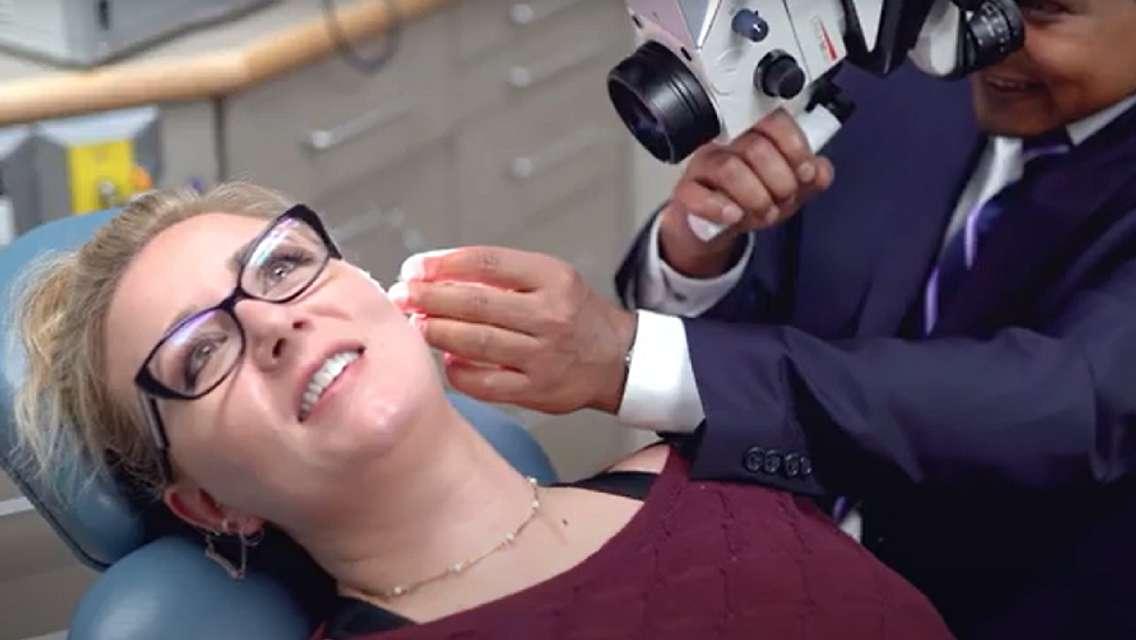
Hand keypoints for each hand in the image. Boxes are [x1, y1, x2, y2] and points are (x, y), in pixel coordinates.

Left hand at [389, 247, 636, 413]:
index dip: (443, 263)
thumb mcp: (548, 278)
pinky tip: (446, 360)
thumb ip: (498, 274)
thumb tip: (434, 272)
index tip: (414, 267)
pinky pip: (484, 383)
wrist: (616, 358)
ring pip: (476, 342)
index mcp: (553, 278)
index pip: (487, 262)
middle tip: (401, 296)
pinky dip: (458, 371)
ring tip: (415, 325)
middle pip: (476, 303)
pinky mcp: (537, 390)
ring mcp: (543, 355)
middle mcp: (550, 315)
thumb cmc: (573, 314)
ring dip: (436, 332)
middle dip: (429, 298)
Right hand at [661, 108, 834, 276]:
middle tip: (784, 198)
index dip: (794, 147)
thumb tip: (820, 171)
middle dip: (779, 181)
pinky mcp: (685, 191)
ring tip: (765, 212)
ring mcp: (704, 165)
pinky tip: (735, 215)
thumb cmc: (751, 197)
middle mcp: (727, 143)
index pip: (773, 120)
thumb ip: (811, 179)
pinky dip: (719, 207)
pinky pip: (696, 194)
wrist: (716, 226)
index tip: (804, 171)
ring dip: (756, 197)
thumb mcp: (789, 188)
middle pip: (755, 147)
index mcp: (754, 133)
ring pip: (729, 169)